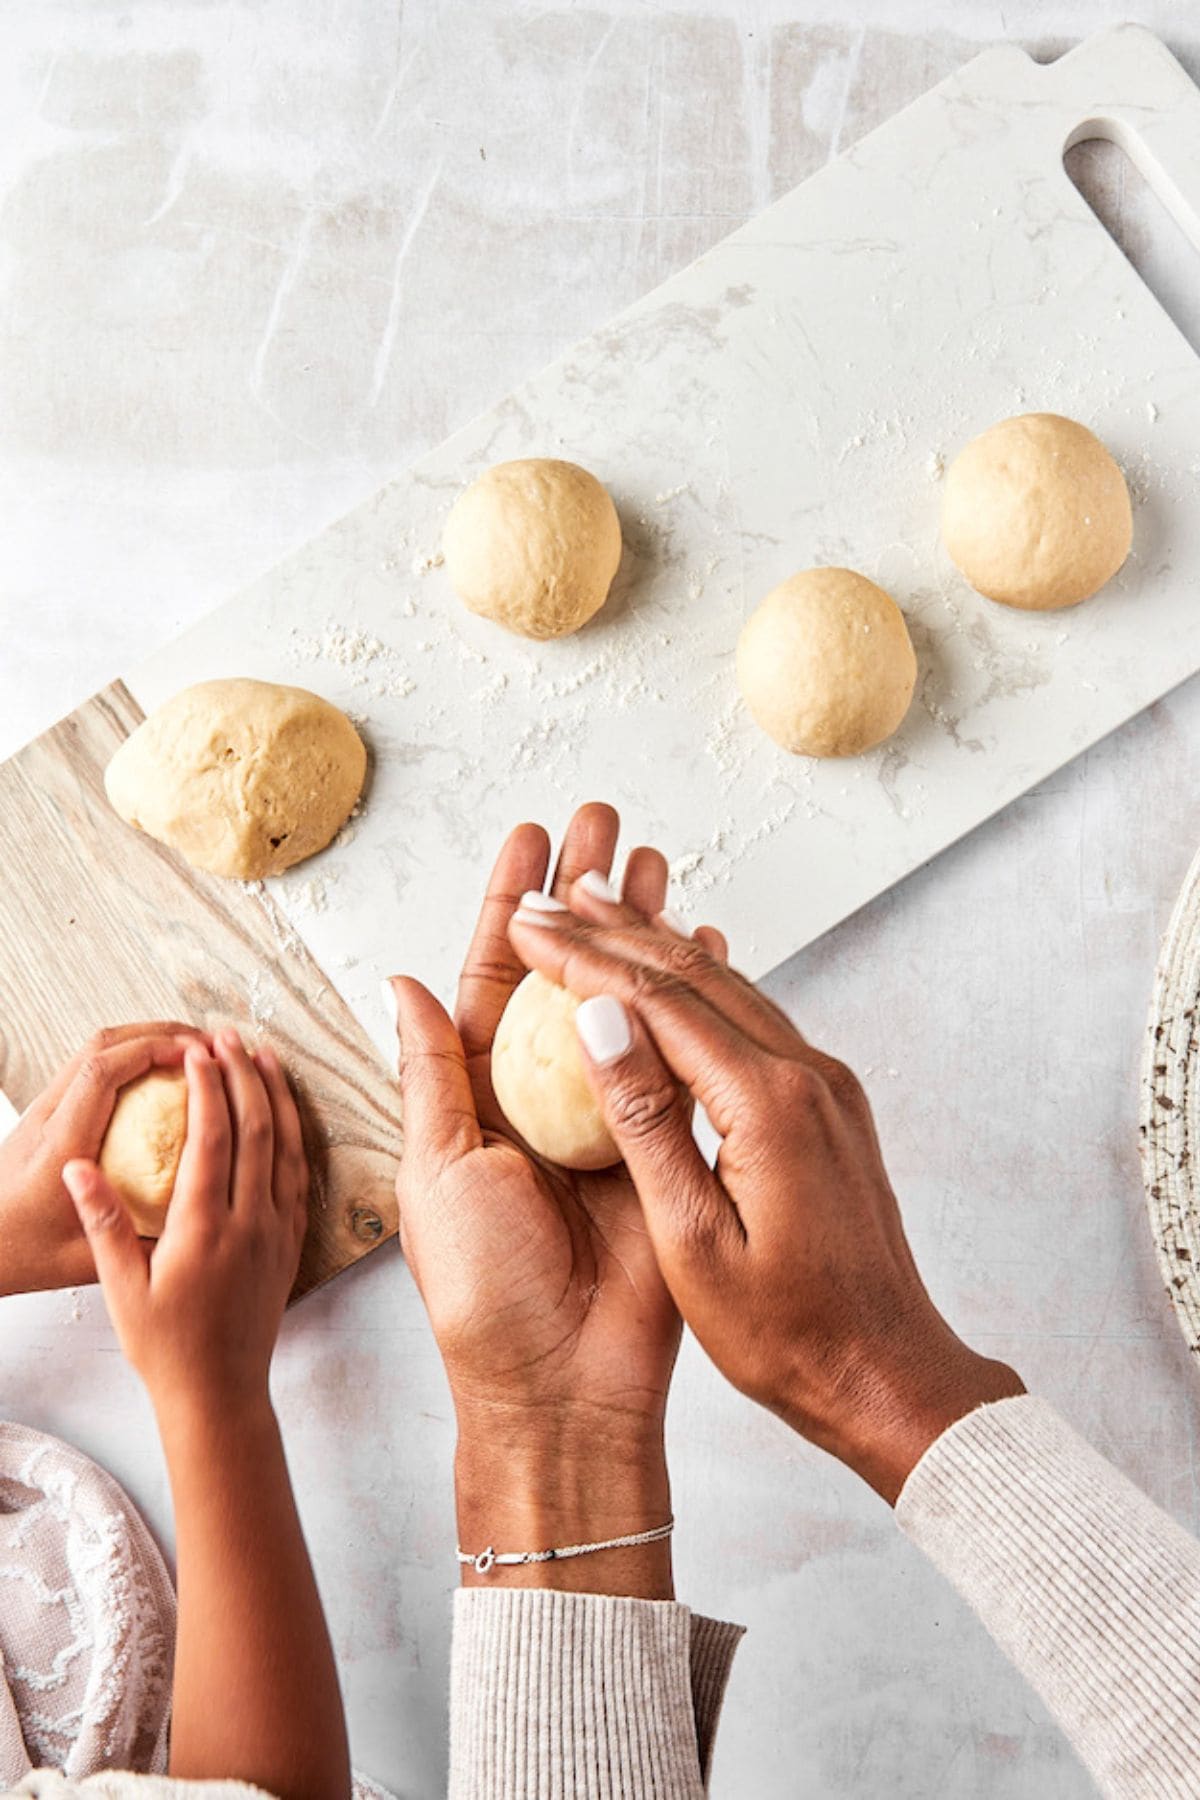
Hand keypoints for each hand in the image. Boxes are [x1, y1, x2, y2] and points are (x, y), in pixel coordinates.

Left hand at [0, 1023, 205, 1296]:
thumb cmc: (19, 1254)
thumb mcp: (82, 1261)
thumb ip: (136, 1246)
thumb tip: (196, 1228)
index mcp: (60, 1146)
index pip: (102, 1074)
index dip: (154, 1050)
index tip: (197, 1054)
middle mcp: (49, 1117)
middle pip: (101, 1046)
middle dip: (159, 1033)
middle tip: (208, 1044)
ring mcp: (44, 1110)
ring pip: (93, 1049)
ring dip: (144, 1039)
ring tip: (190, 1052)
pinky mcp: (46, 1114)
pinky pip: (90, 1068)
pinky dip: (129, 1058)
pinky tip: (158, 1077)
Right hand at [62, 1031, 307, 1415]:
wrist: (219, 1394)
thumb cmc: (164, 1348)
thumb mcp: (121, 1289)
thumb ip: (103, 1224)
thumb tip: (78, 1168)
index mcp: (205, 1230)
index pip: (212, 1139)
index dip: (208, 1088)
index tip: (197, 1052)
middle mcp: (250, 1223)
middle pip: (256, 1130)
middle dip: (243, 1075)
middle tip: (229, 1035)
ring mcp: (277, 1232)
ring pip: (287, 1146)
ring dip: (276, 1095)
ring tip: (262, 1055)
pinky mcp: (291, 1243)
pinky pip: (298, 1175)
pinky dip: (295, 1133)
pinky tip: (287, 1112)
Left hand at [386, 803, 726, 1593]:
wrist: (567, 1385)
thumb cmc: (484, 1290)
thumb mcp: (436, 1171)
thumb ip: (433, 1073)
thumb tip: (402, 984)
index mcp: (476, 1097)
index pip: (492, 976)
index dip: (512, 905)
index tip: (532, 838)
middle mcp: (539, 1095)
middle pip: (565, 970)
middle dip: (585, 894)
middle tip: (605, 819)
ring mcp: (606, 1115)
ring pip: (625, 1000)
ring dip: (640, 930)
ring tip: (656, 860)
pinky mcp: (664, 1143)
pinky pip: (680, 1056)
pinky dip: (695, 1000)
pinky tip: (706, 945)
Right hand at [505, 894, 1024, 1505]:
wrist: (889, 1374)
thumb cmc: (791, 1335)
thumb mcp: (692, 1242)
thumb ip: (645, 1123)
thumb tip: (598, 1020)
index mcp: (769, 1105)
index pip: (658, 1000)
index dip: (583, 956)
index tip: (528, 923)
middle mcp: (807, 1076)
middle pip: (694, 975)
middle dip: (614, 929)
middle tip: (550, 896)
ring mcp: (826, 1085)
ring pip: (727, 988)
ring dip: (654, 947)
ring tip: (596, 911)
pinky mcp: (828, 1104)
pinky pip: (751, 1018)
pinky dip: (695, 986)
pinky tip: (666, 974)